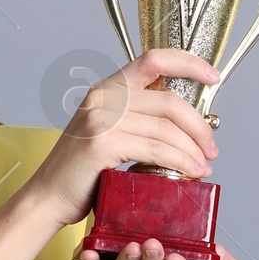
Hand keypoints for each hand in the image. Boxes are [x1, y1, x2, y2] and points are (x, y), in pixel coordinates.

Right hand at [35, 50, 221, 227]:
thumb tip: (182, 128)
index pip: (153, 59)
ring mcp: (102, 119)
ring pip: (166, 129)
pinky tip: (189, 172)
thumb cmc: (80, 175)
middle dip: (198, 125)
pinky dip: (179, 162)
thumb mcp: (107, 135)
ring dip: (193, 149)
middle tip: (211, 147)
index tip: (213, 78)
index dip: (188, 64)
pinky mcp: (103, 144)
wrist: (46, 200)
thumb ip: (136, 122)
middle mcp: (104, 97)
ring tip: (203, 165)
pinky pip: (156, 150)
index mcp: (106, 89)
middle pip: (169, 101)